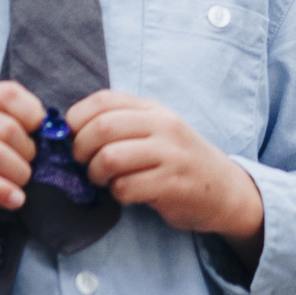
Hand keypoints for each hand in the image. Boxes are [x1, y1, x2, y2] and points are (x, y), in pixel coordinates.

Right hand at [0, 83, 42, 272]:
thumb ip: (13, 133)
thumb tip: (50, 138)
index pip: (10, 93)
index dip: (32, 114)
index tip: (39, 136)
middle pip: (8, 128)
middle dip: (27, 154)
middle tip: (27, 170)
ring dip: (17, 174)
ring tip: (20, 187)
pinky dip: (1, 191)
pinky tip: (14, 200)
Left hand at [68, 90, 264, 242]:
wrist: (226, 190)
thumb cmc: (179, 161)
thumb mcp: (156, 131)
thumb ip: (121, 124)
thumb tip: (69, 132)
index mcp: (154, 109)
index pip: (103, 100)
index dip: (76, 119)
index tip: (73, 138)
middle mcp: (163, 126)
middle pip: (102, 128)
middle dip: (80, 149)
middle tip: (83, 163)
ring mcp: (170, 155)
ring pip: (110, 158)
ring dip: (96, 174)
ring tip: (104, 180)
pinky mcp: (172, 184)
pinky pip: (125, 187)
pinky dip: (117, 194)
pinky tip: (126, 193)